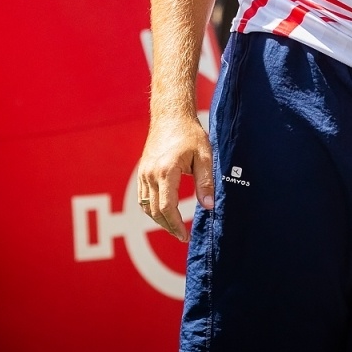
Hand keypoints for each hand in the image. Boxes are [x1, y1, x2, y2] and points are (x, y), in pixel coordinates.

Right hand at [137, 110, 214, 242]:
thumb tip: (209, 206)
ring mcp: (144, 173)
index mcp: (166, 171)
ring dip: (159, 220)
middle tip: (182, 236)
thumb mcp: (204, 156)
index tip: (185, 236)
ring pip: (146, 206)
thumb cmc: (190, 133)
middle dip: (168, 226)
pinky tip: (163, 213)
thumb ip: (206, 182)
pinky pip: (143, 197)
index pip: (166, 208)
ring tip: (174, 227)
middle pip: (155, 211)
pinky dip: (151, 209)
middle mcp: (150, 174)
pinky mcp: (142, 171)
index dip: (176, 226)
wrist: (171, 115)